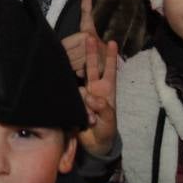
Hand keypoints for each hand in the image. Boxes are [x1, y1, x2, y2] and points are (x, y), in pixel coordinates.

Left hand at [61, 0, 103, 76]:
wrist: (111, 56)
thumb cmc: (95, 39)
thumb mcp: (88, 25)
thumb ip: (86, 10)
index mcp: (85, 34)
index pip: (64, 46)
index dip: (64, 49)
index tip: (70, 49)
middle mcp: (90, 46)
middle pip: (68, 56)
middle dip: (69, 59)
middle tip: (76, 57)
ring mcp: (95, 58)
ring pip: (73, 65)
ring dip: (74, 67)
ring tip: (80, 63)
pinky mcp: (99, 70)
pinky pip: (81, 74)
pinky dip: (81, 75)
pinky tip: (83, 71)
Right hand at [77, 32, 119, 159]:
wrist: (95, 145)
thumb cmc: (107, 130)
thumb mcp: (109, 120)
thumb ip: (103, 108)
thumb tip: (91, 97)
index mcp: (107, 91)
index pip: (109, 70)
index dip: (110, 57)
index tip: (112, 42)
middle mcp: (94, 89)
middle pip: (91, 68)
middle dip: (90, 53)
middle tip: (89, 37)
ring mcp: (83, 96)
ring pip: (79, 86)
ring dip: (83, 101)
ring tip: (91, 119)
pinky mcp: (73, 103)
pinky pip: (71, 98)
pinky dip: (76, 107)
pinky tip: (83, 117)